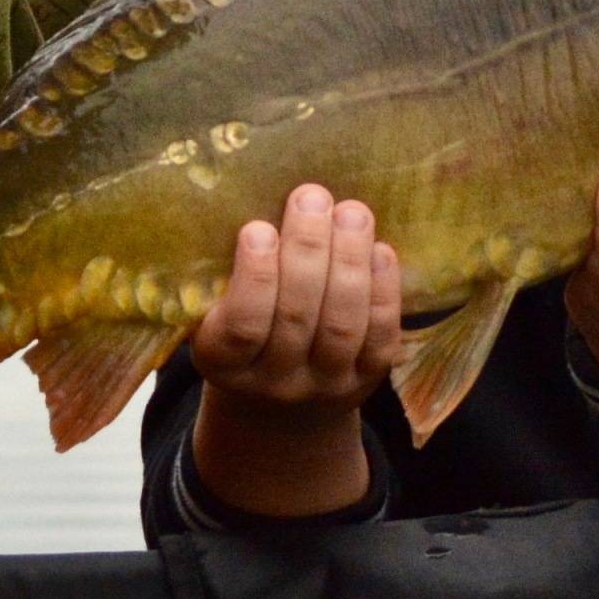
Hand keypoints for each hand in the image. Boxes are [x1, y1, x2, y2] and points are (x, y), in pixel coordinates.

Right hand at [184, 188, 405, 520]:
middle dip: (308, 250)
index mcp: (223, 364)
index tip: (258, 228)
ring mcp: (325, 385)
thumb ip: (229, 271)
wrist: (282, 403)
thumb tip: (256, 195)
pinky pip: (380, 335)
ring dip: (350, 261)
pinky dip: (383, 289)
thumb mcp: (215, 311)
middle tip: (311, 197)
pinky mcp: (368, 379)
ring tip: (351, 212)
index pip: (242, 326)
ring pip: (342, 325)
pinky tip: (378, 248)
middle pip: (297, 318)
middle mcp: (275, 383)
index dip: (254, 277)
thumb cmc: (244, 331)